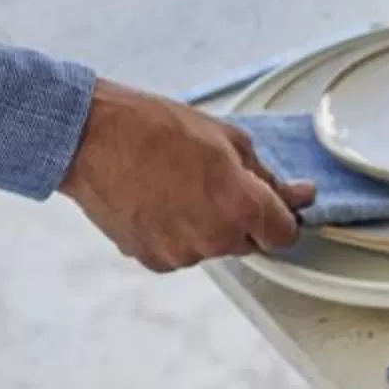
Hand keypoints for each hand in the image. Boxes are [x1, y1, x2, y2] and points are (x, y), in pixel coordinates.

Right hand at [61, 80, 312, 271]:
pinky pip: (179, 251)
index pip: (285, 235)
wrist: (90, 138)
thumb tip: (298, 195)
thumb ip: (267, 176)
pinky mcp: (152, 259)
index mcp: (242, 208)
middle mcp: (215, 239)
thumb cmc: (155, 129)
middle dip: (243, 218)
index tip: (275, 203)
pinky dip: (176, 232)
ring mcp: (181, 253)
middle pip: (249, 242)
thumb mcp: (228, 139)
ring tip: (179, 185)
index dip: (281, 217)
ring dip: (207, 224)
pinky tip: (159, 201)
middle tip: (216, 182)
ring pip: (212, 246)